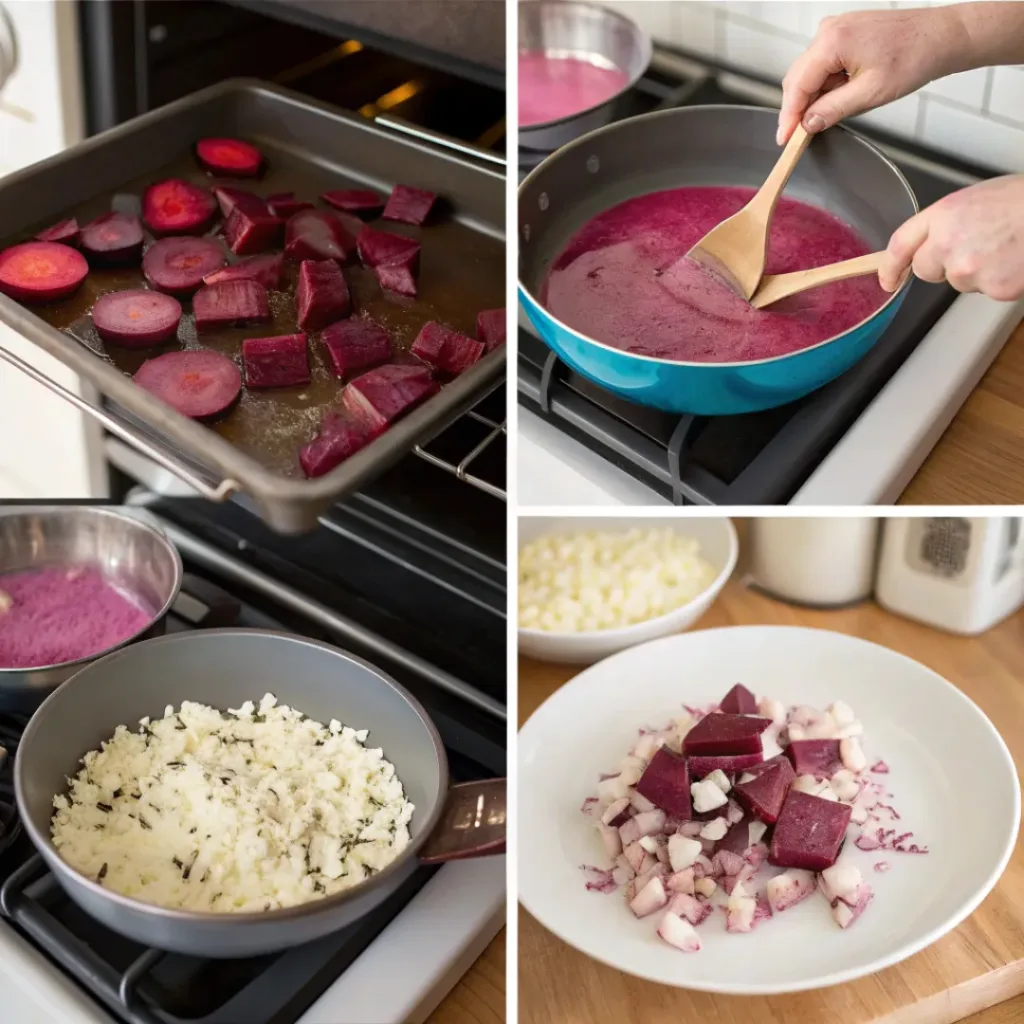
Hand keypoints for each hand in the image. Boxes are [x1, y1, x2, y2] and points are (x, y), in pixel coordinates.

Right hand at [778, 6, 964, 143]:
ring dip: (818, 96)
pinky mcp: (844, 32)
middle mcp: (829, 30)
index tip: (784, 140)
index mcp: (832, 41)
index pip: (797, 86)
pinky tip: (848, 91)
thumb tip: (807, 124)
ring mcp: (836, 28)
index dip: (788, 117)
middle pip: (798, 78)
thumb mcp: (870, 93)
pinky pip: (824, 63)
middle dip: (801, 107)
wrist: (941, 37)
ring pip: (811, 73)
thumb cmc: (914, 57)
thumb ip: (832, 110)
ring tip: (845, 104)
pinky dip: (829, 83)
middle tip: (807, 135)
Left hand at [879, 175, 1023, 301]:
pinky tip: (1017, 259)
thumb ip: (948, 223)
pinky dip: (1001, 280)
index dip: (889, 266)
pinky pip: (987, 290)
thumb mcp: (978, 199)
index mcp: (944, 215)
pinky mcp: (994, 288)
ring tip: (1005, 246)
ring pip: (959, 282)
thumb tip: (933, 244)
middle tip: (975, 247)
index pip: (900, 246)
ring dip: (977, 271)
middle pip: (926, 270)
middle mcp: (949, 243)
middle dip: (942, 265)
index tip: (887, 278)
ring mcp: (970, 269)